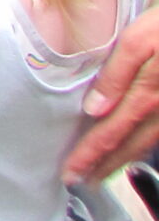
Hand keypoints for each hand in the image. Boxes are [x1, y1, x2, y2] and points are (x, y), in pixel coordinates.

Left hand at [70, 9, 158, 179]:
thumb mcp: (139, 40)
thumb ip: (116, 75)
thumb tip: (95, 110)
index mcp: (148, 95)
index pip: (111, 131)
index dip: (90, 153)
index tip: (71, 170)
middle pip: (130, 145)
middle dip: (104, 164)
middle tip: (80, 179)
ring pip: (147, 143)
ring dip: (123, 159)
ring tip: (101, 171)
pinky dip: (144, 146)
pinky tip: (133, 149)